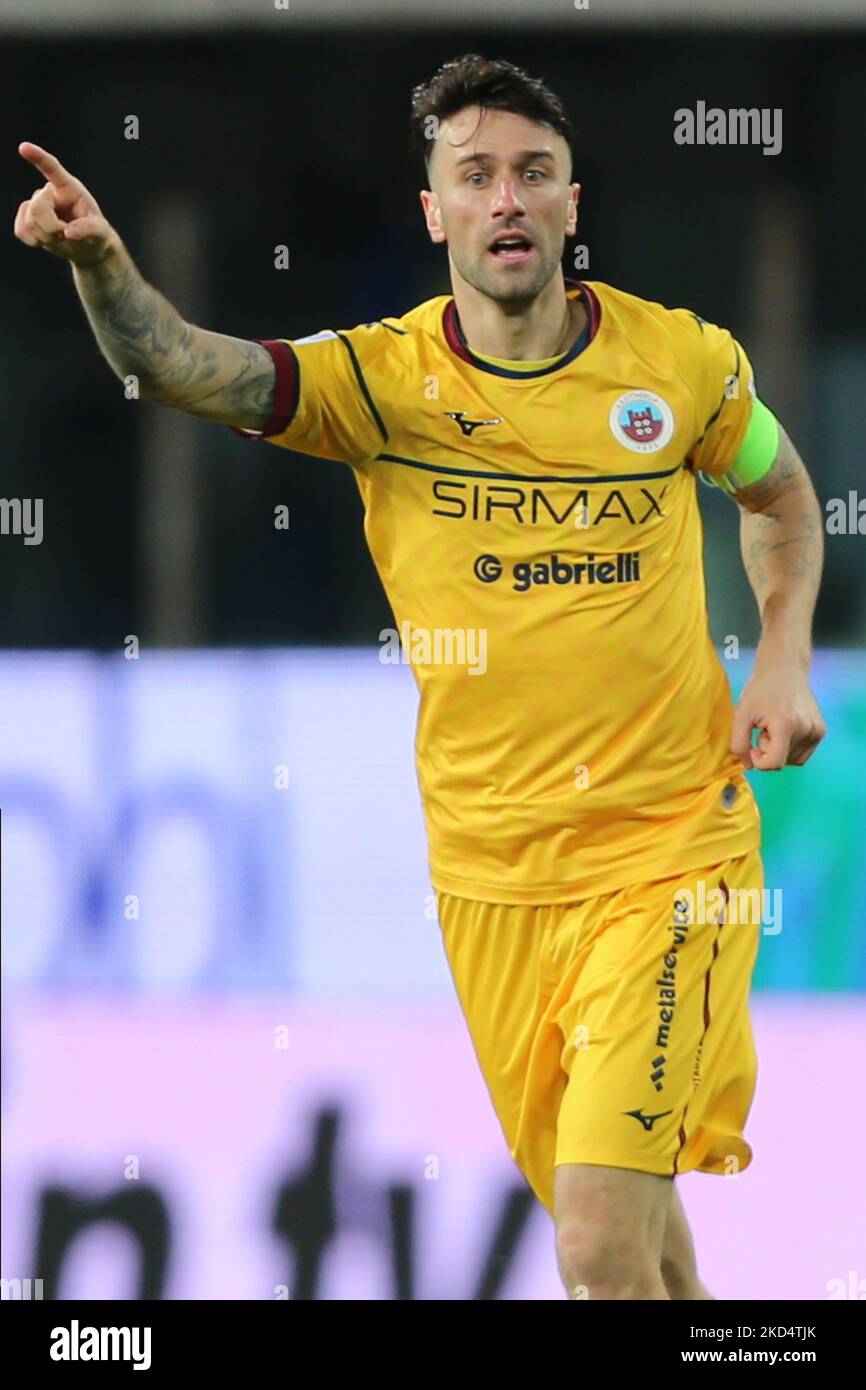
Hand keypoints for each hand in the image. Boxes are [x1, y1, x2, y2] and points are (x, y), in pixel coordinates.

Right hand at [14, 142, 116, 266]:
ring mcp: (36, 204)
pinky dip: (34, 241)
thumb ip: (89, 229)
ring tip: (60, 237)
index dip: (38, 157)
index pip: (52, 168)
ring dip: (46, 237)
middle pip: (37, 208)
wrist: (87, 249)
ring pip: (29, 222)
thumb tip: (68, 232)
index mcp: (69, 187)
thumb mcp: (101, 232)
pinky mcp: (27, 219)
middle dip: (51, 228)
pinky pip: (21, 230)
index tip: (24, 147)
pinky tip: (46, 240)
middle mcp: (50, 192)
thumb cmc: (97, 236)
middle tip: (65, 235)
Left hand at [730, 668, 826, 769]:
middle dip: (768, 751)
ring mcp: (817, 731)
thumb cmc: (760, 690)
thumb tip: (748, 766)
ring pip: (793, 761)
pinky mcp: (821, 731)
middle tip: (764, 728)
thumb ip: (739, 743)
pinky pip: (803, 754)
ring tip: (774, 728)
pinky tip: (784, 731)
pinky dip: (790, 749)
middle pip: (782, 762)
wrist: (784, 669)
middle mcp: (806, 730)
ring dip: (779, 750)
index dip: (758, 760)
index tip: (753, 744)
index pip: (774, 763)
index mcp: (786, 725)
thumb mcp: (741, 714)